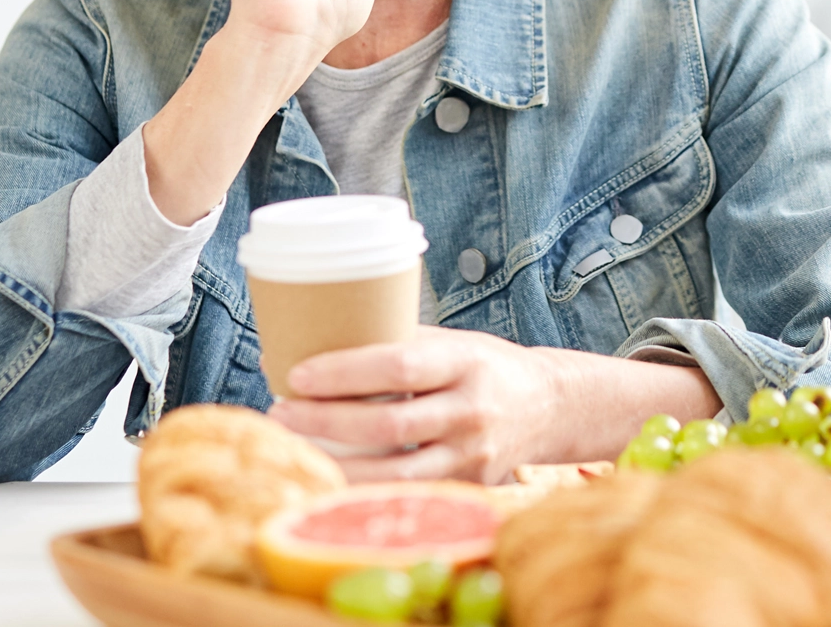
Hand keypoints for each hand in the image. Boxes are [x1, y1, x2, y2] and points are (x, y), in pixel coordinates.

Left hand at [270, 327, 561, 484]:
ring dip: (337, 464)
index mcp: (465, 361)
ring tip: (296, 449)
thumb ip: (396, 343)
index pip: (398, 366)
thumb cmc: (483, 367)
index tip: (297, 374)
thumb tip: (310, 339)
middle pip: (389, 424)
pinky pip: (409, 492)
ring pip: (395, 472)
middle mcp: (472, 409)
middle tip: (281, 414)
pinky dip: (365, 488)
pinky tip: (332, 478)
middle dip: (326, 422)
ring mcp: (472, 454)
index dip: (345, 373)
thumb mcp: (452, 343)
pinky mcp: (469, 485)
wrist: (550, 406)